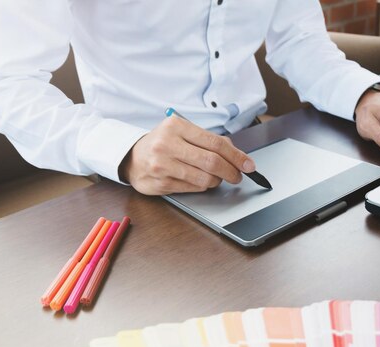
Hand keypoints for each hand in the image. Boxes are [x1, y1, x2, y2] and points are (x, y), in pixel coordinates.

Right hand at [120, 116, 255, 194]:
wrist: (132, 157)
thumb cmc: (162, 143)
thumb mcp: (182, 132)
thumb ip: (207, 140)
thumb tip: (236, 154)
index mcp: (175, 126)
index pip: (215, 142)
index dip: (236, 156)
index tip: (248, 164)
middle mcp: (167, 144)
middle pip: (212, 162)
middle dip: (231, 171)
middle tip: (238, 176)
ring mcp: (162, 165)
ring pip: (204, 178)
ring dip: (216, 181)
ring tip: (216, 177)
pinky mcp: (161, 183)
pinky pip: (193, 188)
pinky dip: (202, 186)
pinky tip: (200, 180)